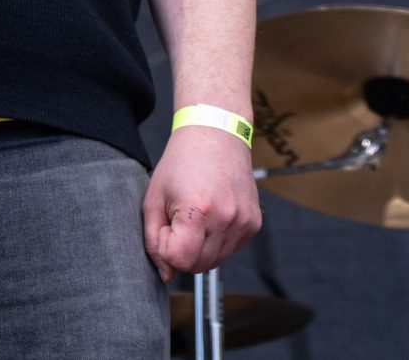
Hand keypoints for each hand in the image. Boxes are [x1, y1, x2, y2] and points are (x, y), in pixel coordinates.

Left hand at [142, 123, 261, 281]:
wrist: (216, 133)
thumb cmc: (182, 162)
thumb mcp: (154, 198)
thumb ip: (153, 240)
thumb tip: (166, 275)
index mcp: (199, 211)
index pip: (179, 260)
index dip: (167, 247)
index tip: (167, 223)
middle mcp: (227, 219)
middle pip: (198, 266)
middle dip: (183, 251)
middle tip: (180, 221)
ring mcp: (244, 221)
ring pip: (215, 261)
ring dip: (201, 248)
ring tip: (196, 218)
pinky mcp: (254, 223)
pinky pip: (231, 249)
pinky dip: (218, 241)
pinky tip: (213, 217)